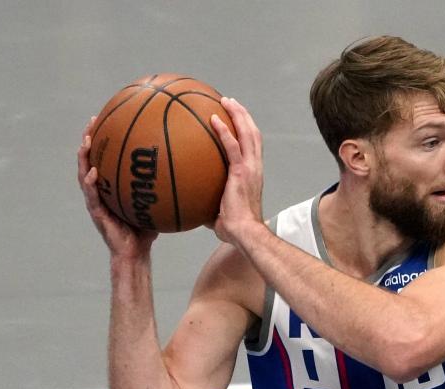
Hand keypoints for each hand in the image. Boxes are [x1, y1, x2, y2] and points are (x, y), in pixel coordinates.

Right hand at [77, 116, 156, 257]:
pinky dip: (90, 183)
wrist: (135, 252)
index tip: (110, 117)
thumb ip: (167, 187)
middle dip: (90, 138)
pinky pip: (92, 195)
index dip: (106, 137)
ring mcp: (96, 200)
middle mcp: (101, 189)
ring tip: (86, 141)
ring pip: (84, 173)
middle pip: (91, 158)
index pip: (107, 156)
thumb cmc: (147, 227)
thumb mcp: (157, 203)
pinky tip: (93, 172)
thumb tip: (191, 171)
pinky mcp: (97, 213)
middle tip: (94, 119)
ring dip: (83, 157)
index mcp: (112, 184)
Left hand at [210, 97, 265, 245]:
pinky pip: (232, 145)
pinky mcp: (241, 172)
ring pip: (248, 133)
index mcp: (253, 174)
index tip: (236, 118)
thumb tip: (189, 201)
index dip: (246, 130)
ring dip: (238, 114)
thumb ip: (207, 201)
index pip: (253, 146)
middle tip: (230, 102)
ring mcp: (250, 168)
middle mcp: (255, 167)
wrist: (244, 232)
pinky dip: (224, 130)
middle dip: (243, 115)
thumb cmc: (234, 228)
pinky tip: (213, 119)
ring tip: (226, 101)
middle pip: (253, 133)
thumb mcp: (219, 210)